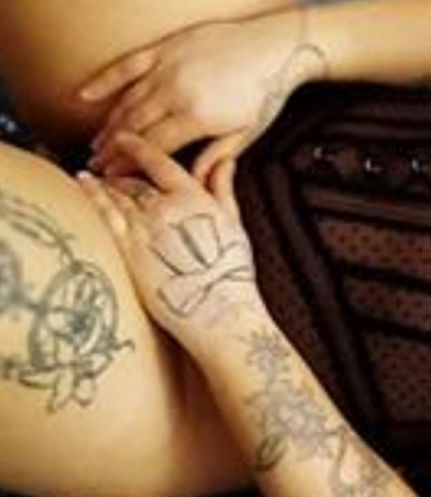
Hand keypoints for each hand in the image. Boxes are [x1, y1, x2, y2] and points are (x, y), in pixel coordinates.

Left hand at [77, 132, 262, 353]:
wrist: (218, 311)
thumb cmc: (230, 273)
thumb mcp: (234, 224)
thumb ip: (223, 188)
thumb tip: (224, 160)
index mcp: (194, 198)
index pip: (158, 162)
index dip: (137, 146)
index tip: (124, 138)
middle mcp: (165, 208)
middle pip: (133, 179)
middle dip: (120, 171)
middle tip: (109, 166)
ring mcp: (143, 228)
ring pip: (114, 193)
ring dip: (103, 181)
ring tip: (94, 175)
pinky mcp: (127, 249)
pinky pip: (103, 213)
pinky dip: (91, 194)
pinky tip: (82, 183)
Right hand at [81, 7, 327, 184]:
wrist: (274, 48)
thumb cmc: (265, 93)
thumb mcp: (246, 132)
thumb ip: (216, 157)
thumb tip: (193, 182)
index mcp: (197, 118)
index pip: (154, 147)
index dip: (131, 165)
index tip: (115, 178)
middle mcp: (177, 93)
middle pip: (135, 127)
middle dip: (113, 150)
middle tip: (98, 166)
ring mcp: (167, 68)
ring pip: (127, 101)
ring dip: (108, 124)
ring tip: (96, 143)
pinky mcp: (164, 49)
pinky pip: (126, 66)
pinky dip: (104, 81)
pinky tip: (84, 96)